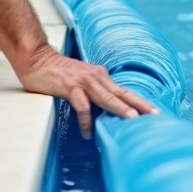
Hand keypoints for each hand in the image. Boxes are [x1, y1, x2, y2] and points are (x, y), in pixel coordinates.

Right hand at [18, 47, 158, 138]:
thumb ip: (94, 93)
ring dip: (121, 109)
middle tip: (155, 116)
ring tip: (133, 120)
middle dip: (140, 105)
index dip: (141, 102)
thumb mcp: (82, 82)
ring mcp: (84, 81)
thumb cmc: (58, 73)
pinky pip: (82, 105)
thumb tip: (106, 111)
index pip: (125, 91)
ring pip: (107, 97)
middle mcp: (97, 77)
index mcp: (101, 77)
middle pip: (122, 94)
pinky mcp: (69, 86)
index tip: (155, 112)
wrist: (37, 58)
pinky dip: (86, 120)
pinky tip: (89, 133)